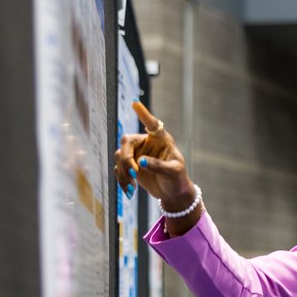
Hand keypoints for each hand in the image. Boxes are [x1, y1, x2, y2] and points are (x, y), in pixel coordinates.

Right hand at [113, 102, 198, 222]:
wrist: (172, 193)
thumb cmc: (177, 179)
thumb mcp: (173, 172)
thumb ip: (159, 165)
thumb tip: (141, 162)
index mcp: (161, 140)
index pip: (153, 124)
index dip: (144, 114)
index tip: (135, 103)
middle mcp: (147, 143)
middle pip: (127, 141)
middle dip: (126, 157)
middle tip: (134, 172)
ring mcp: (137, 154)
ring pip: (120, 156)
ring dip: (124, 171)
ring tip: (133, 186)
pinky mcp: (130, 166)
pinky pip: (119, 169)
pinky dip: (122, 179)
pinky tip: (129, 190)